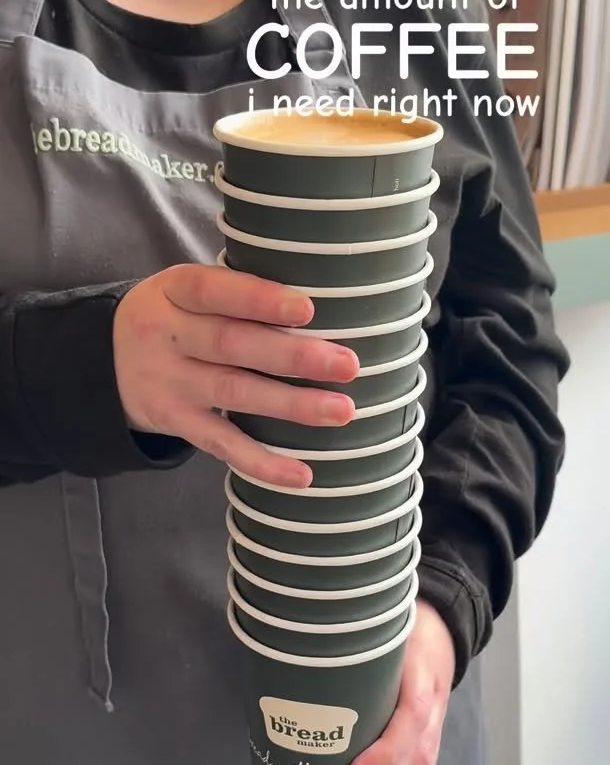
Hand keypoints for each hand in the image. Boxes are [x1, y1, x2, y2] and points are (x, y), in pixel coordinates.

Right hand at [113, 264, 358, 486]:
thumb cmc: (175, 316)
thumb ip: (236, 292)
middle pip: (232, 344)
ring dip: (291, 404)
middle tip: (348, 365)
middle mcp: (166, 335)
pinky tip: (300, 474)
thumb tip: (322, 301)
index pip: (214, 291)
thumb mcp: (186, 290)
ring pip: (233, 393)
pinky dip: (261, 462)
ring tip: (341, 411)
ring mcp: (168, 383)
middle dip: (294, 355)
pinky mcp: (174, 423)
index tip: (308, 309)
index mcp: (174, 290)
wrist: (104, 362)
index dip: (259, 299)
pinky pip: (220, 444)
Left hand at [331, 601, 454, 764]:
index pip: (412, 718)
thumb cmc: (399, 627)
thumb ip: (349, 642)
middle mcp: (432, 708)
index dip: (386, 750)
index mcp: (421, 675)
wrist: (442, 627)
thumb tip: (290, 657)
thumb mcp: (382, 624)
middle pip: (413, 760)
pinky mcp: (428, 741)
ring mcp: (434, 728)